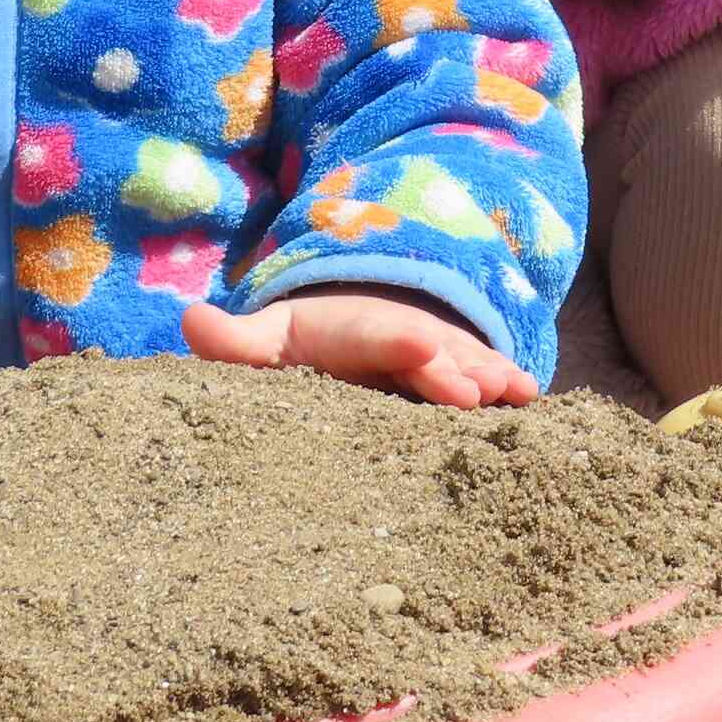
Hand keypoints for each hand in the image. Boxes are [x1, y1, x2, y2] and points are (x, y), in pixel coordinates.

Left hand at [181, 290, 537, 409]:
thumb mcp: (271, 340)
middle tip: (471, 390)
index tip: (421, 344)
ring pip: (464, 361)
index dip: (398, 340)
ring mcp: (433, 352)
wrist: (354, 324)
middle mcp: (398, 337)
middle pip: (427, 350)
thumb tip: (191, 320)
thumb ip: (236, 342)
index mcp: (350, 332)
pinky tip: (530, 401)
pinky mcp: (457, 371)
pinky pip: (484, 375)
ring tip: (512, 392)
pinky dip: (507, 384)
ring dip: (487, 374)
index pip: (374, 334)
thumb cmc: (306, 343)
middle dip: (449, 367)